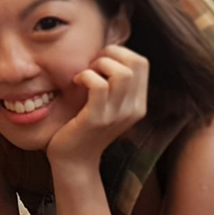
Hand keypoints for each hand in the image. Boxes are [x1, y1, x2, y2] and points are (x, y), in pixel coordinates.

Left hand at [47, 45, 148, 168]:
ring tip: (84, 75)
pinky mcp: (96, 119)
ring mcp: (116, 115)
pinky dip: (86, 76)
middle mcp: (132, 109)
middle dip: (111, 54)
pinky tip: (75, 82)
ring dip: (99, 65)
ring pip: (122, 73)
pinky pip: (99, 86)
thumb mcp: (106, 106)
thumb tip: (106, 53)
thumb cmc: (83, 128)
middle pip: (137, 63)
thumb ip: (113, 86)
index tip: (99, 62)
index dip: (119, 53)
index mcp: (137, 104)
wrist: (72, 161)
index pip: (142, 63)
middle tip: (91, 65)